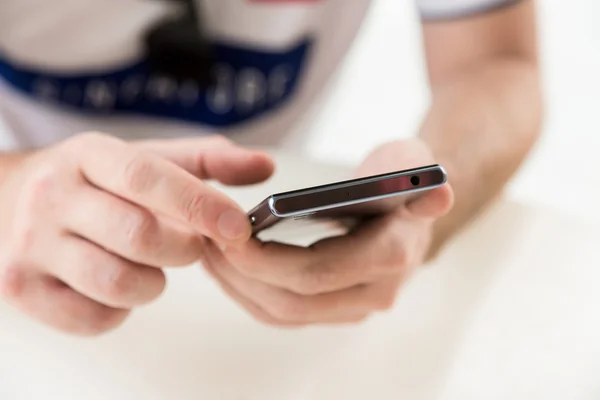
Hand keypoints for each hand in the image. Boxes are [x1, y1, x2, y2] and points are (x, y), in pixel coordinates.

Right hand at [0, 133, 273, 334]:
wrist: (10, 200)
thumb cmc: (98, 183)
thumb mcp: (147, 158)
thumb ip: (210, 161)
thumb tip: (267, 166)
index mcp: (89, 155)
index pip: (148, 178)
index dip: (200, 205)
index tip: (239, 228)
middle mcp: (51, 196)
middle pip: (139, 236)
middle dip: (183, 250)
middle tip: (189, 246)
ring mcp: (29, 245)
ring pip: (118, 283)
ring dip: (153, 283)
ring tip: (150, 265)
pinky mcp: (21, 288)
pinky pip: (94, 317)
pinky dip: (121, 309)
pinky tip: (118, 284)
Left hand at [202, 138, 452, 326]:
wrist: (412, 207)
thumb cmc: (403, 179)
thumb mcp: (411, 162)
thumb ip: (420, 178)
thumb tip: (439, 193)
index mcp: (391, 256)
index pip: (316, 272)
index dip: (266, 259)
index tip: (226, 233)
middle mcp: (374, 292)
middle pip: (290, 300)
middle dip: (241, 272)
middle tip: (204, 239)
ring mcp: (353, 306)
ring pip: (280, 312)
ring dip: (237, 285)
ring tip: (206, 250)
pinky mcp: (333, 308)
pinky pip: (282, 312)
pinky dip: (248, 291)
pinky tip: (226, 264)